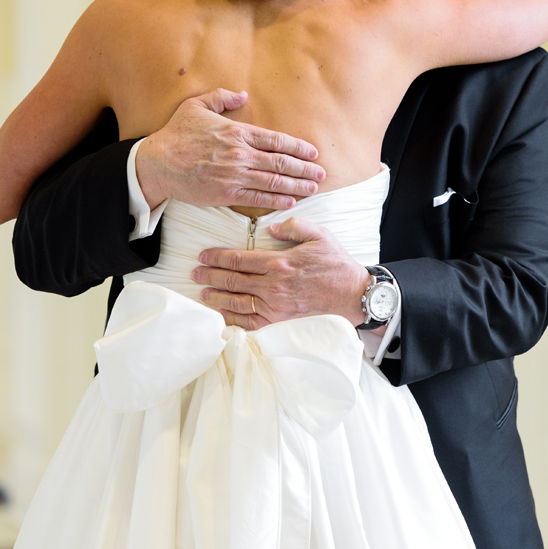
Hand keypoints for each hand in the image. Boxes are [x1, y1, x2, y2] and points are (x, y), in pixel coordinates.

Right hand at [134, 89, 324, 210]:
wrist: (157, 163)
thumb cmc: (176, 134)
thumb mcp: (196, 106)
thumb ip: (221, 97)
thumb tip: (242, 94)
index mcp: (237, 132)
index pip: (277, 140)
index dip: (299, 147)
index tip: (313, 152)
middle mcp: (240, 154)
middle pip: (281, 162)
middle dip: (305, 169)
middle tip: (321, 173)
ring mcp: (234, 175)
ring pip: (274, 181)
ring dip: (297, 185)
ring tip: (313, 188)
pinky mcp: (226, 193)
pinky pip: (258, 198)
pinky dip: (276, 200)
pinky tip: (290, 201)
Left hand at [193, 218, 368, 329]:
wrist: (353, 294)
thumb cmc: (336, 263)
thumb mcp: (320, 234)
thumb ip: (294, 226)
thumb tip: (272, 226)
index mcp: (279, 262)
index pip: (239, 259)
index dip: (217, 257)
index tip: (203, 256)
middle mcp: (273, 285)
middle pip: (232, 280)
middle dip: (210, 276)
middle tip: (195, 273)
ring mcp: (275, 306)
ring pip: (237, 302)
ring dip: (216, 297)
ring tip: (202, 293)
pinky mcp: (280, 320)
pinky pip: (251, 322)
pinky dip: (233, 319)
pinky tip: (222, 315)